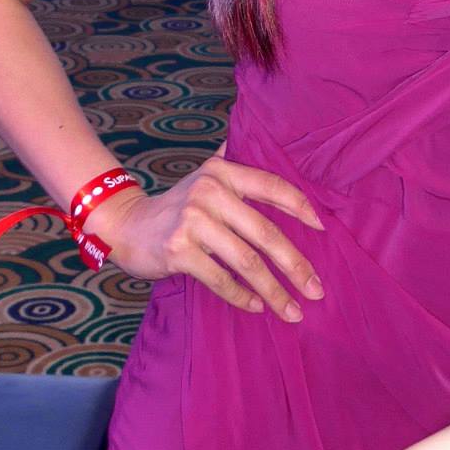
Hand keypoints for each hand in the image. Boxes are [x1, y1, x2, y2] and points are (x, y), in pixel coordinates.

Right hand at [89, 149, 326, 320]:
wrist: (125, 225)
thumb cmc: (176, 206)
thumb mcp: (205, 175)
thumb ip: (235, 159)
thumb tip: (270, 138)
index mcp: (222, 172)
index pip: (272, 186)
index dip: (301, 208)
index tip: (324, 230)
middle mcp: (209, 192)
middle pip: (265, 232)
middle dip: (296, 265)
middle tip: (316, 289)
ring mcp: (193, 221)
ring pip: (247, 261)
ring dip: (274, 291)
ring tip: (292, 311)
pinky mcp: (179, 250)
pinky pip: (221, 278)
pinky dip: (242, 296)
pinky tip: (257, 307)